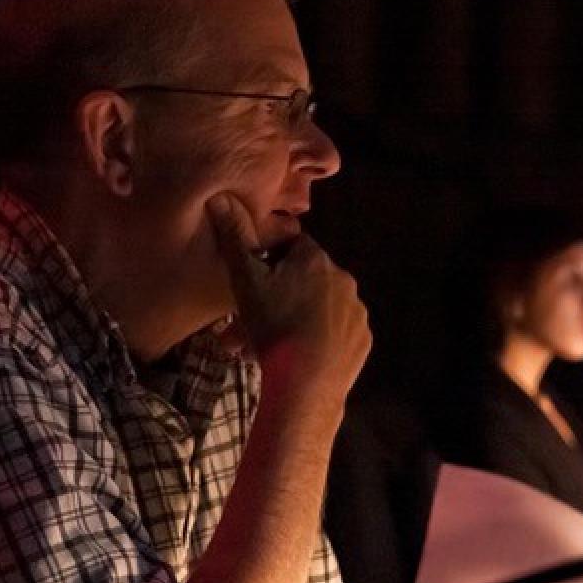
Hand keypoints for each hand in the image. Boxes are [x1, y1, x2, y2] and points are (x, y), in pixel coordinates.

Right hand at [206, 192, 370, 411]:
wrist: (307, 384)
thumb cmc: (274, 327)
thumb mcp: (246, 282)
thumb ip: (235, 239)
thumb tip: (221, 197)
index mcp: (316, 260)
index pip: (291, 246)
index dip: (268, 260)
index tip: (252, 282)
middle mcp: (343, 279)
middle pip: (303, 281)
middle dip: (274, 299)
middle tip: (245, 327)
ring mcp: (356, 311)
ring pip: (317, 309)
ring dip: (291, 321)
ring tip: (262, 349)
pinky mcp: (361, 340)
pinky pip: (334, 333)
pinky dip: (315, 340)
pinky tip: (294, 359)